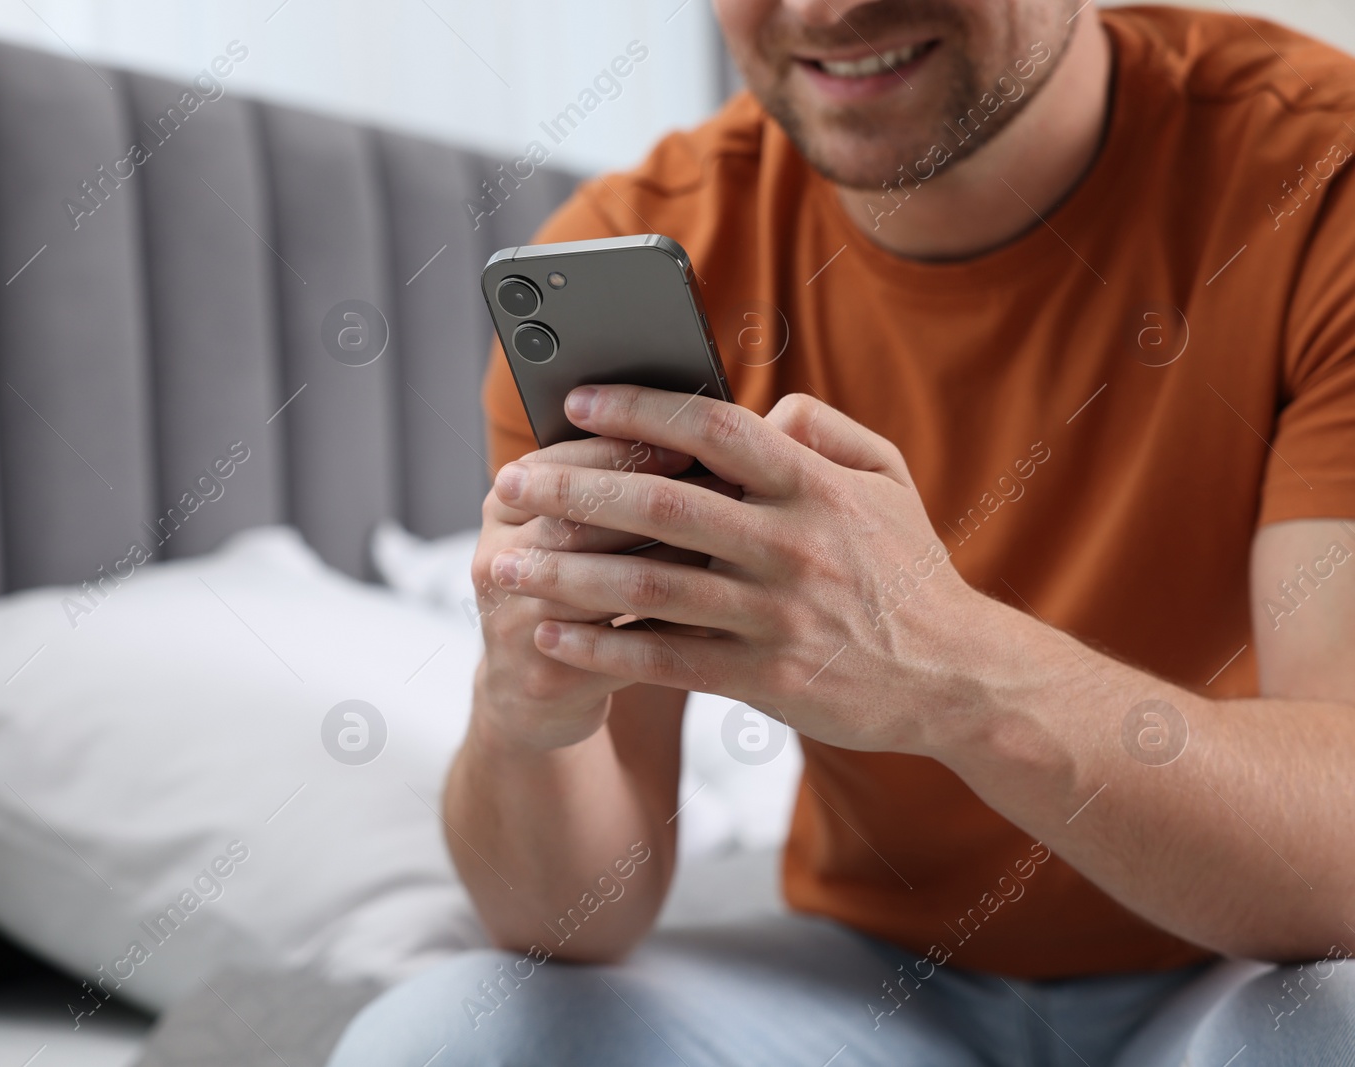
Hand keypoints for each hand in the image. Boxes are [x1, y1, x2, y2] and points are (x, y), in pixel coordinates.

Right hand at [472, 435, 733, 751]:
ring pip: (598, 583)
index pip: (563, 462)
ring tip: (731, 548)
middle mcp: (496, 558)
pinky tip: (720, 613)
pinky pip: (617, 649)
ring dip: (669, 563)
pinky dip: (671, 628)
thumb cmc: (582, 587)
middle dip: (656, 504)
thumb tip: (732, 430)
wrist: (535, 688)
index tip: (692, 444)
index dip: (626, 451)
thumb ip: (632, 478)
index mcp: (505, 505)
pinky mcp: (544, 676)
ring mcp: (513, 622)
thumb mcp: (585, 527)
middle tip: (726, 492)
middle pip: (576, 520)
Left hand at [487, 385, 993, 754]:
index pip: (713, 429)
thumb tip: (758, 409)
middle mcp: (792, 544)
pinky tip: (550, 637)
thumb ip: (823, 430)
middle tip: (510, 483)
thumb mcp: (889, 479)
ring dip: (569, 574)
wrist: (958, 678)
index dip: (638, 409)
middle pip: (663, 506)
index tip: (574, 401)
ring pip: (652, 585)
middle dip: (574, 490)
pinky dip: (603, 648)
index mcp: (815, 486)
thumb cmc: (908, 571)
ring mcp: (778, 615)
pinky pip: (668, 660)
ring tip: (505, 564)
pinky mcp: (768, 679)